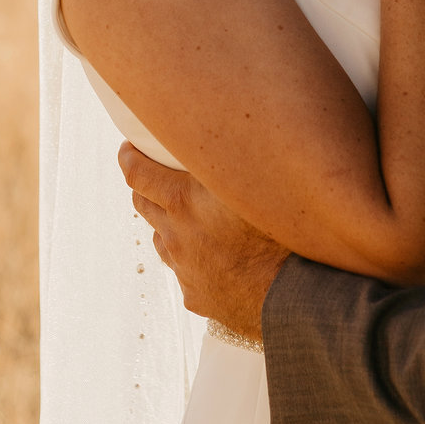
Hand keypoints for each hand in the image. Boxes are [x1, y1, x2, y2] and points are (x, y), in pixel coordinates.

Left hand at [119, 143, 287, 339]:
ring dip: (169, 224)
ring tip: (191, 217)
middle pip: (143, 204)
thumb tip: (223, 125)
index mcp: (183, 201)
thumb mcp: (253, 180)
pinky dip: (193, 259)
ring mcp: (184, 269)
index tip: (127, 149)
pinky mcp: (196, 295)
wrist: (296, 298)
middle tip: (153, 176)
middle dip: (144, 187)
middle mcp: (175, 235)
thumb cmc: (284, 232)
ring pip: (163, 238)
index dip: (128, 157)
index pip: (136, 173)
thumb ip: (228, 157)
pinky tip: (216, 256)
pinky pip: (186, 272)